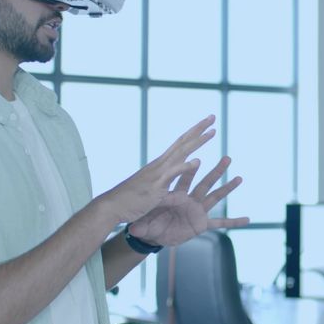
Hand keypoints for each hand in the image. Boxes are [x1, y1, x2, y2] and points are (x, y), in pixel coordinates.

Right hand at [96, 115, 216, 225]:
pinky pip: (172, 174)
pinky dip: (184, 167)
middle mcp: (159, 165)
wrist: (111, 207)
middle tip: (212, 117)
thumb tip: (182, 195)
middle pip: (182, 143)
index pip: (179, 145)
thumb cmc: (131, 202)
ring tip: (212, 132)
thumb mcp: (155, 196)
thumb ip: (170, 194)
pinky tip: (198, 161)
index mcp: (159, 166)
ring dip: (197, 142)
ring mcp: (157, 174)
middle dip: (198, 129)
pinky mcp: (155, 186)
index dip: (193, 134)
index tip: (206, 124)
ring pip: (180, 153)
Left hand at [129, 155, 249, 246]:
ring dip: (227, 188)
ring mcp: (198, 211)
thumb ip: (142, 227)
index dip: (189, 170)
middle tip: (227, 158)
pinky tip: (247, 219)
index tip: (196, 159)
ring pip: (215, 197)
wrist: (152, 232)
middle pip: (205, 182)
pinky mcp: (202, 224)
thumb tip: (132, 230)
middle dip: (216, 171)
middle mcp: (190, 200)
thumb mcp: (145, 225)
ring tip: (240, 178)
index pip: (183, 179)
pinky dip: (233, 221)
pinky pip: (220, 223)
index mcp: (176, 195)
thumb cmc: (148, 221)